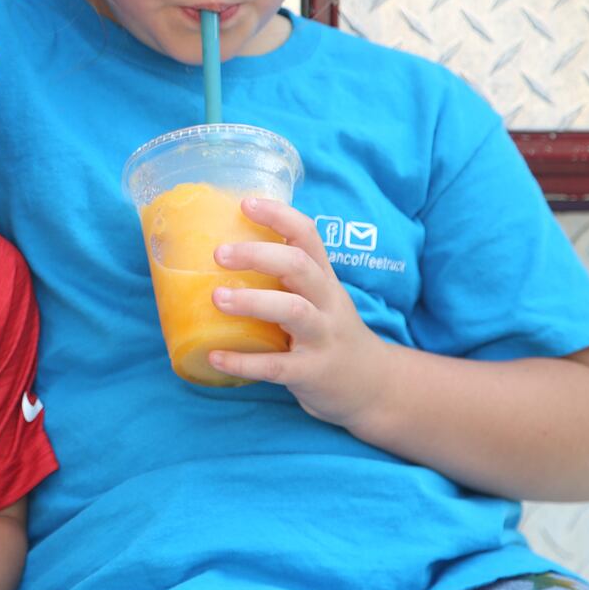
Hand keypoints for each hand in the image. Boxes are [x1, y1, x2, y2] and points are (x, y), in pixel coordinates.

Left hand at [205, 197, 388, 428]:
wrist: (373, 386)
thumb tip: (222, 251)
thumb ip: (284, 278)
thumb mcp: (317, 298)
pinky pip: (277, 366)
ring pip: (293, 311)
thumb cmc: (328, 332)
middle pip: (299, 267)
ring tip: (217, 298)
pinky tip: (215, 356)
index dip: (279, 215)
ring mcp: (322, 337)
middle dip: (259, 255)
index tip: (245, 203)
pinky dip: (243, 361)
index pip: (307, 235)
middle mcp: (326, 302)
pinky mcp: (313, 372)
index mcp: (323, 279)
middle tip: (219, 254)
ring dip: (252, 302)